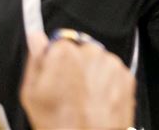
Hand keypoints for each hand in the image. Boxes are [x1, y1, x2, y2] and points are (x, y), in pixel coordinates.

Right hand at [20, 32, 134, 129]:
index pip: (60, 43)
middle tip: (71, 91)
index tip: (56, 75)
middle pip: (81, 50)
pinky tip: (99, 101)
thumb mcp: (32, 94)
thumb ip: (36, 60)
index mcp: (64, 53)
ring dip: (94, 74)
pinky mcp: (127, 76)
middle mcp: (91, 51)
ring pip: (99, 61)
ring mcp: (111, 63)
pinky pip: (114, 73)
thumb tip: (36, 37)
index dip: (57, 61)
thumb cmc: (57, 122)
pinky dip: (109, 84)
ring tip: (86, 100)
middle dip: (77, 66)